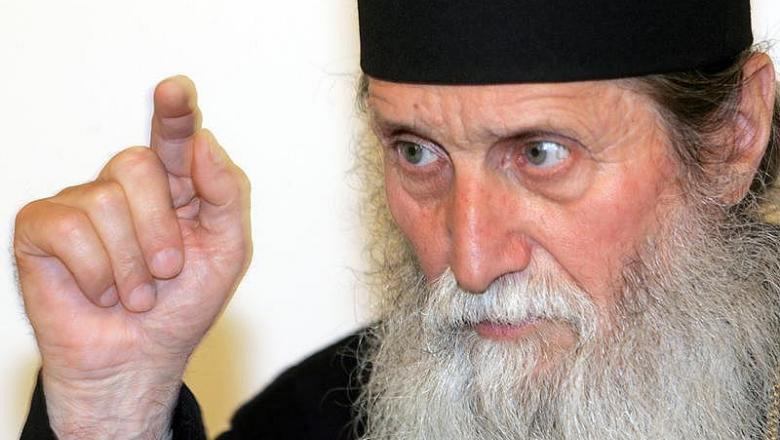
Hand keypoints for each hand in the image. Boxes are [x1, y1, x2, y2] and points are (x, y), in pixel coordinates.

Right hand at [13, 76, 251, 437]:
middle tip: (167, 271)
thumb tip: (202, 140)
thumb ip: (226, 192)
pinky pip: (69, 229)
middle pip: (138, 164)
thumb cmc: (184, 305)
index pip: (173, 136)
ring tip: (136, 294)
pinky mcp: (44, 228)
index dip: (174, 111)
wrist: (141, 358)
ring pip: (106, 199)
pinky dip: (96, 273)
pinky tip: (101, 293)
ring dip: (131, 263)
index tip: (177, 90)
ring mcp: (82, 204)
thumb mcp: (227, 250)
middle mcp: (126, 186)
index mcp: (174, 186)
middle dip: (160, 228)